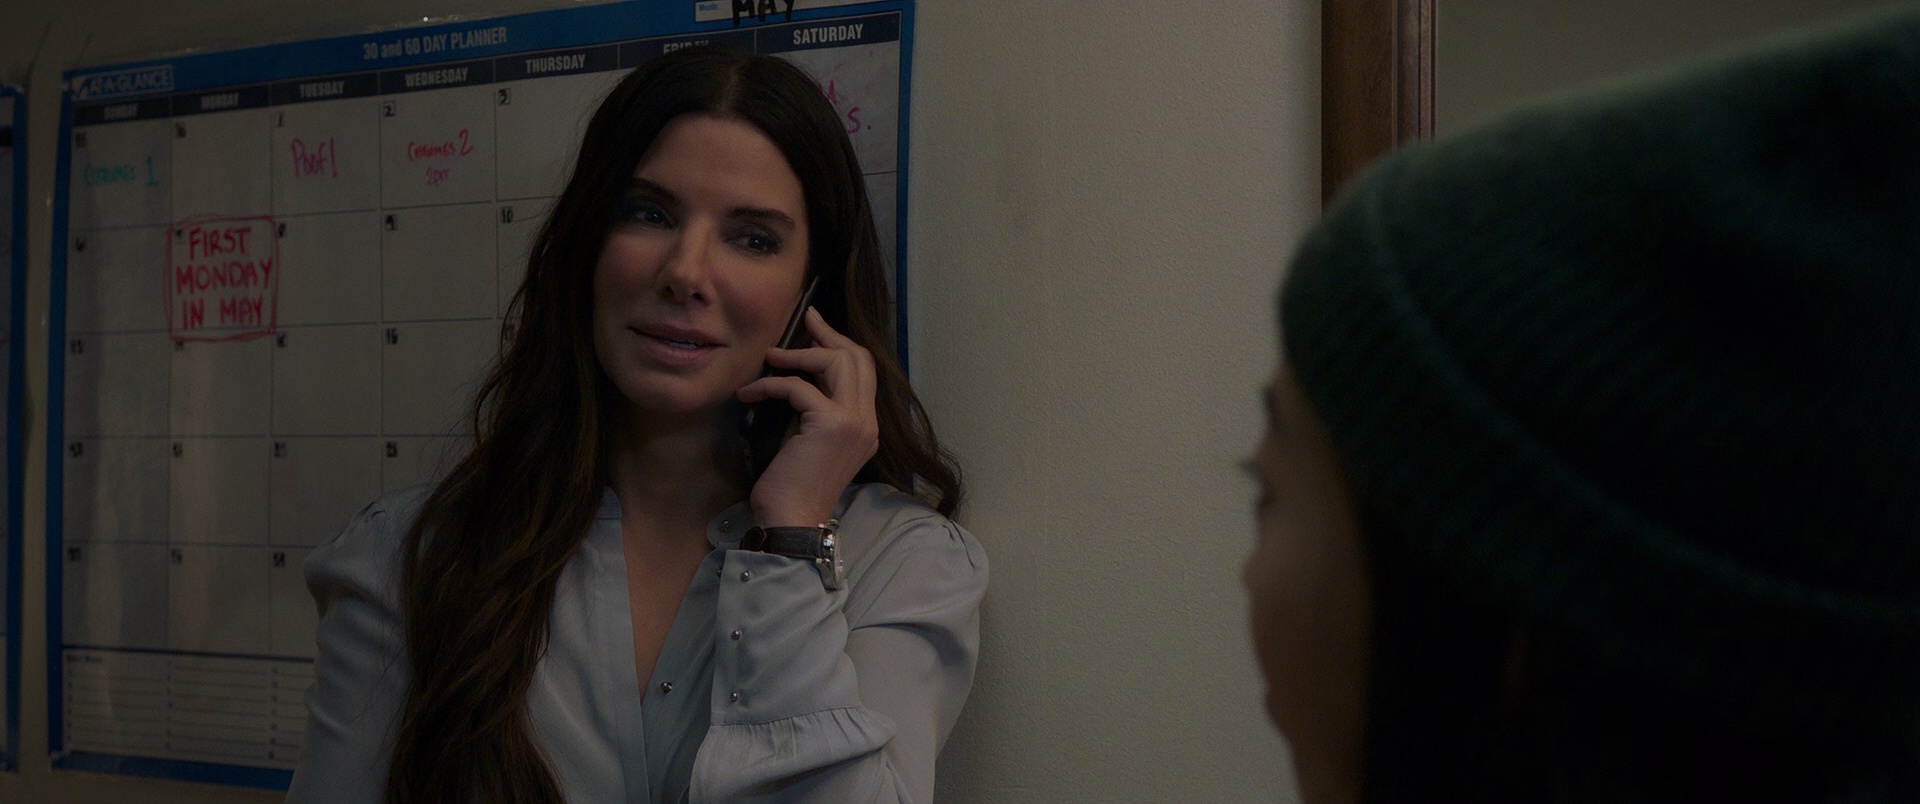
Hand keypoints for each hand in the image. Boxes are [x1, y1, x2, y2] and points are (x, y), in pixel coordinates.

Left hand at [735, 307, 878, 526]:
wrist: (792, 521)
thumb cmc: (793, 489)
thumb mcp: (809, 443)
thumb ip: (815, 414)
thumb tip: (797, 380)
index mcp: (866, 427)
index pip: (863, 372)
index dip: (840, 345)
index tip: (817, 327)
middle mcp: (867, 422)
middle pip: (858, 358)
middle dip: (828, 335)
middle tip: (804, 321)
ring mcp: (853, 423)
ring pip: (837, 363)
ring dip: (798, 355)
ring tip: (769, 359)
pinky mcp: (830, 425)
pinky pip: (798, 387)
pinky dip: (769, 385)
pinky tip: (748, 393)